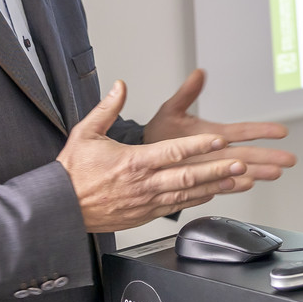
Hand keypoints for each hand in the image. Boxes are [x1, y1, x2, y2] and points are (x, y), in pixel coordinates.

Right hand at [60, 80, 250, 232]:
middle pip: (188, 175)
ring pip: (187, 194)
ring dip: (214, 186)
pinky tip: (212, 194)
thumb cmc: (73, 172)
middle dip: (217, 169)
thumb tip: (120, 86)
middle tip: (240, 163)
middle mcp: (144, 184)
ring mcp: (146, 202)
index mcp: (133, 162)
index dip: (198, 145)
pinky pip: (176, 206)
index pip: (173, 152)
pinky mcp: (145, 215)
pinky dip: (196, 200)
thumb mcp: (85, 133)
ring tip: (236, 180)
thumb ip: (107, 108)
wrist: (62, 207)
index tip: (219, 140)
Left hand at [144, 69, 295, 183]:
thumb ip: (187, 94)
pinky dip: (235, 185)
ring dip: (258, 171)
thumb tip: (198, 74)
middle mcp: (217, 152)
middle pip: (249, 153)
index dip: (262, 130)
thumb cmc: (159, 135)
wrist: (143, 159)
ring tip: (275, 173)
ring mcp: (212, 167)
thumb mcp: (172, 110)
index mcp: (214, 135)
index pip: (243, 132)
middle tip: (289, 159)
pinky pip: (222, 184)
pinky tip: (248, 184)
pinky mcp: (204, 181)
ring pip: (241, 169)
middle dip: (270, 156)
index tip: (281, 131)